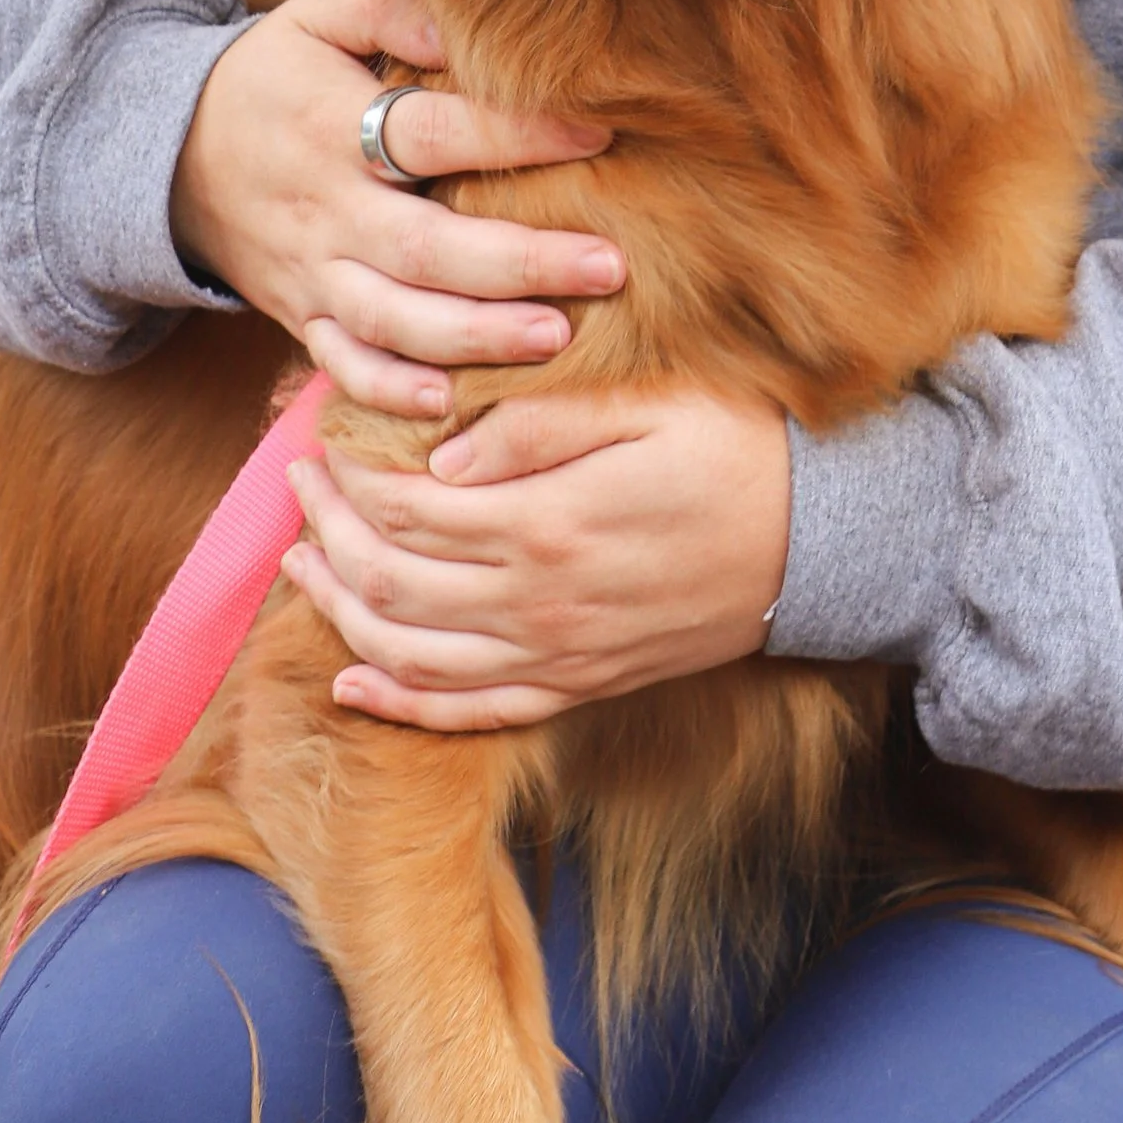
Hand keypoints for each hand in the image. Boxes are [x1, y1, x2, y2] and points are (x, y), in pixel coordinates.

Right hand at [171, 0, 622, 419]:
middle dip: (520, 264)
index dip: (513, 136)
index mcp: (333, 128)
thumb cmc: (272, 76)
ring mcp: (310, 274)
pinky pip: (342, 366)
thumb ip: (393, 7)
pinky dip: (388, 392)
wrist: (168, 156)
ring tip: (558, 335)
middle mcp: (325, 211)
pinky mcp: (299, 317)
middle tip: (609, 265)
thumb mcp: (318, 16)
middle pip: (426, 249)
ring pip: (394, 321)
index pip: (431, 134)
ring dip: (476, 336)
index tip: (598, 133)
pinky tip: (448, 402)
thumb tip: (466, 24)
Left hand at [280, 385, 793, 730]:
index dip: (352, 477)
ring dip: (341, 615)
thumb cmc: (740, 454)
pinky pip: (469, 713)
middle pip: (391, 585)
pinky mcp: (578, 687)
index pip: (409, 511)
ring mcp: (557, 658)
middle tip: (299, 484)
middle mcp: (540, 605)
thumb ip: (541, 428)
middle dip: (327, 536)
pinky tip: (352, 683)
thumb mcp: (650, 409)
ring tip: (302, 565)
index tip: (325, 436)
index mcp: (550, 525)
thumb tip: (442, 452)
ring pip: (410, 658)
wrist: (823, 546)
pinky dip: (398, 705)